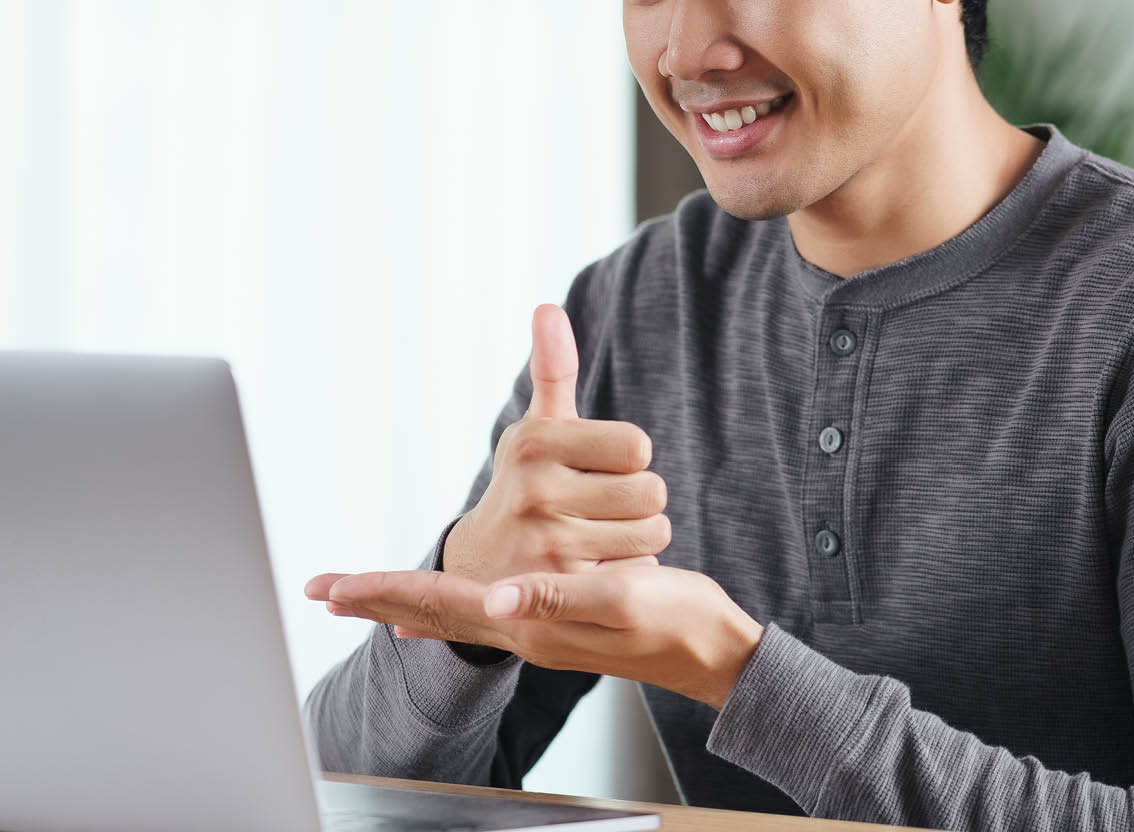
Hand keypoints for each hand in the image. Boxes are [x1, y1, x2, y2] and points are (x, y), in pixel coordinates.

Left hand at [304, 564, 764, 709]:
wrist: (707, 649)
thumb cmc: (674, 621)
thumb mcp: (622, 600)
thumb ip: (559, 598)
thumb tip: (497, 596)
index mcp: (531, 622)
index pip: (440, 605)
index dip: (383, 591)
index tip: (332, 585)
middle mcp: (522, 630)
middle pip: (433, 613)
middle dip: (376, 597)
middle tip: (324, 587)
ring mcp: (535, 630)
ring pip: (450, 614)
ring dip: (402, 599)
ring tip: (363, 594)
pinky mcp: (551, 620)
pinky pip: (477, 616)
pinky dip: (442, 611)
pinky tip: (433, 617)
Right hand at [442, 303, 670, 586]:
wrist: (480, 571)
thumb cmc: (525, 485)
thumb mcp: (536, 429)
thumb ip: (552, 370)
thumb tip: (548, 307)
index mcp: (536, 442)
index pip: (637, 445)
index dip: (628, 458)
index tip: (600, 468)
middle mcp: (536, 491)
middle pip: (651, 490)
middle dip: (637, 500)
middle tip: (601, 508)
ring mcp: (547, 545)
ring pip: (652, 532)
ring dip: (638, 536)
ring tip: (599, 538)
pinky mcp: (565, 592)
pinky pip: (638, 570)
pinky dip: (628, 570)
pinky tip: (595, 570)